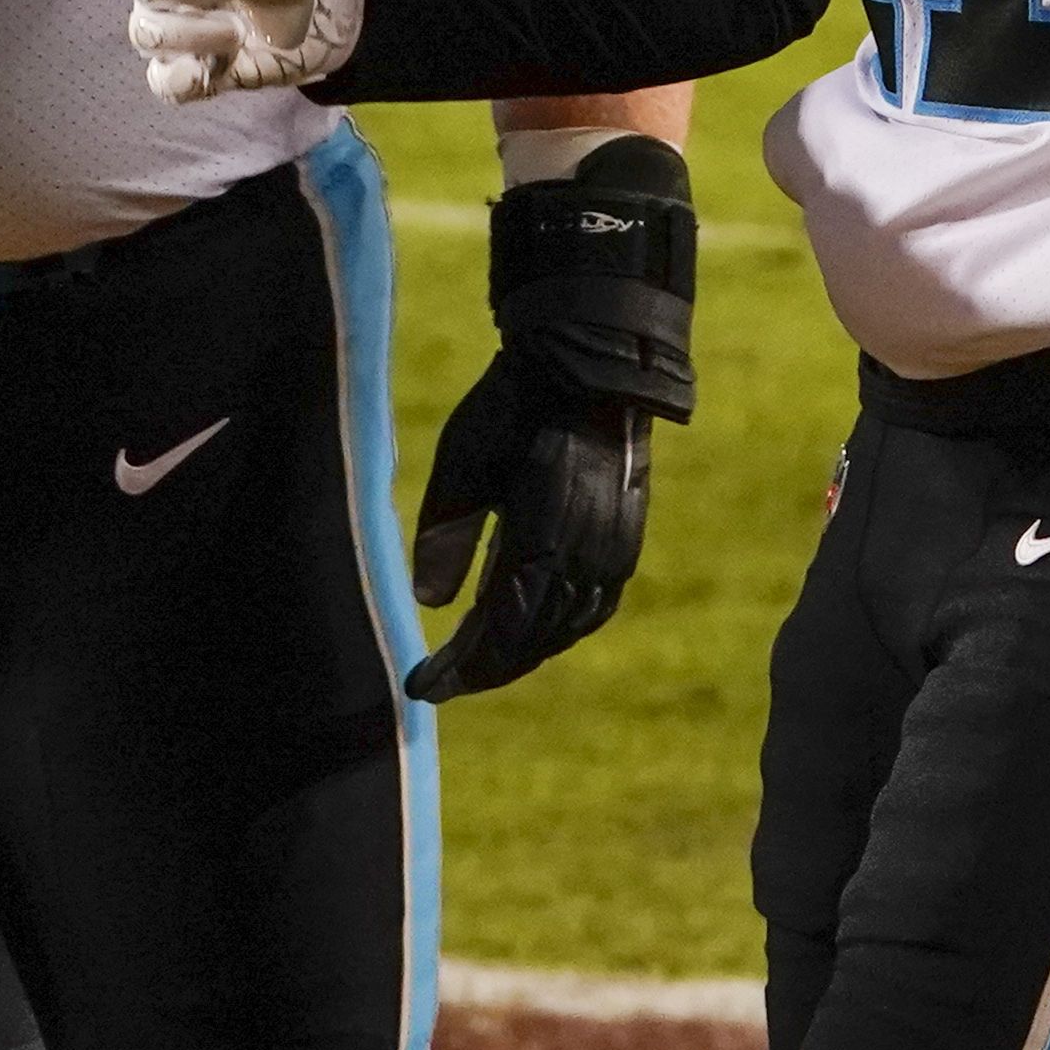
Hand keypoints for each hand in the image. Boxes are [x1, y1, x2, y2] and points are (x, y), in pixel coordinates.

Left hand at [404, 135, 700, 699]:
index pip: (499, 634)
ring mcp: (615, 552)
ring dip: (520, 651)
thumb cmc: (514, 405)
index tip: (422, 687)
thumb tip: (430, 605)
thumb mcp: (461, 463)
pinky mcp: (627, 540)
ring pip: (565, 628)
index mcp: (543, 541)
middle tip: (441, 680)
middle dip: (484, 669)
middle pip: (532, 642)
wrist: (593, 362)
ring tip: (477, 658)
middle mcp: (587, 559)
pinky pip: (591, 607)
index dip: (461, 670)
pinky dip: (555, 627)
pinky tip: (530, 622)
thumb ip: (445, 537)